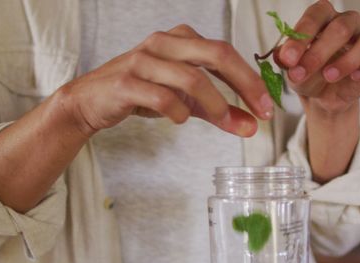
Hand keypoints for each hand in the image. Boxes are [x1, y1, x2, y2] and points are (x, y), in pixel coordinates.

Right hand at [60, 25, 273, 137]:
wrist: (91, 101)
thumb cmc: (142, 93)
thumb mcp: (185, 102)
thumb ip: (219, 112)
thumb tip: (252, 127)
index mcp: (181, 39)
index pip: (226, 53)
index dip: (252, 79)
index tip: (268, 107)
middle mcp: (164, 43)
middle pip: (217, 54)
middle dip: (245, 84)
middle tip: (260, 112)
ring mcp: (143, 60)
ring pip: (191, 77)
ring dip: (215, 104)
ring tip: (221, 120)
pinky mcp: (126, 83)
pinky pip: (162, 97)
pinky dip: (179, 112)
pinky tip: (180, 120)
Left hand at [274, 0, 359, 182]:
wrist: (322, 99)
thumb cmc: (307, 74)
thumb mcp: (291, 69)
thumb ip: (286, 60)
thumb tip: (283, 55)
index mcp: (323, 18)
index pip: (315, 15)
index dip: (301, 36)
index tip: (288, 59)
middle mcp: (348, 23)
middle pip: (341, 27)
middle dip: (318, 53)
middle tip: (300, 74)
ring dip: (348, 60)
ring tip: (329, 76)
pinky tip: (356, 78)